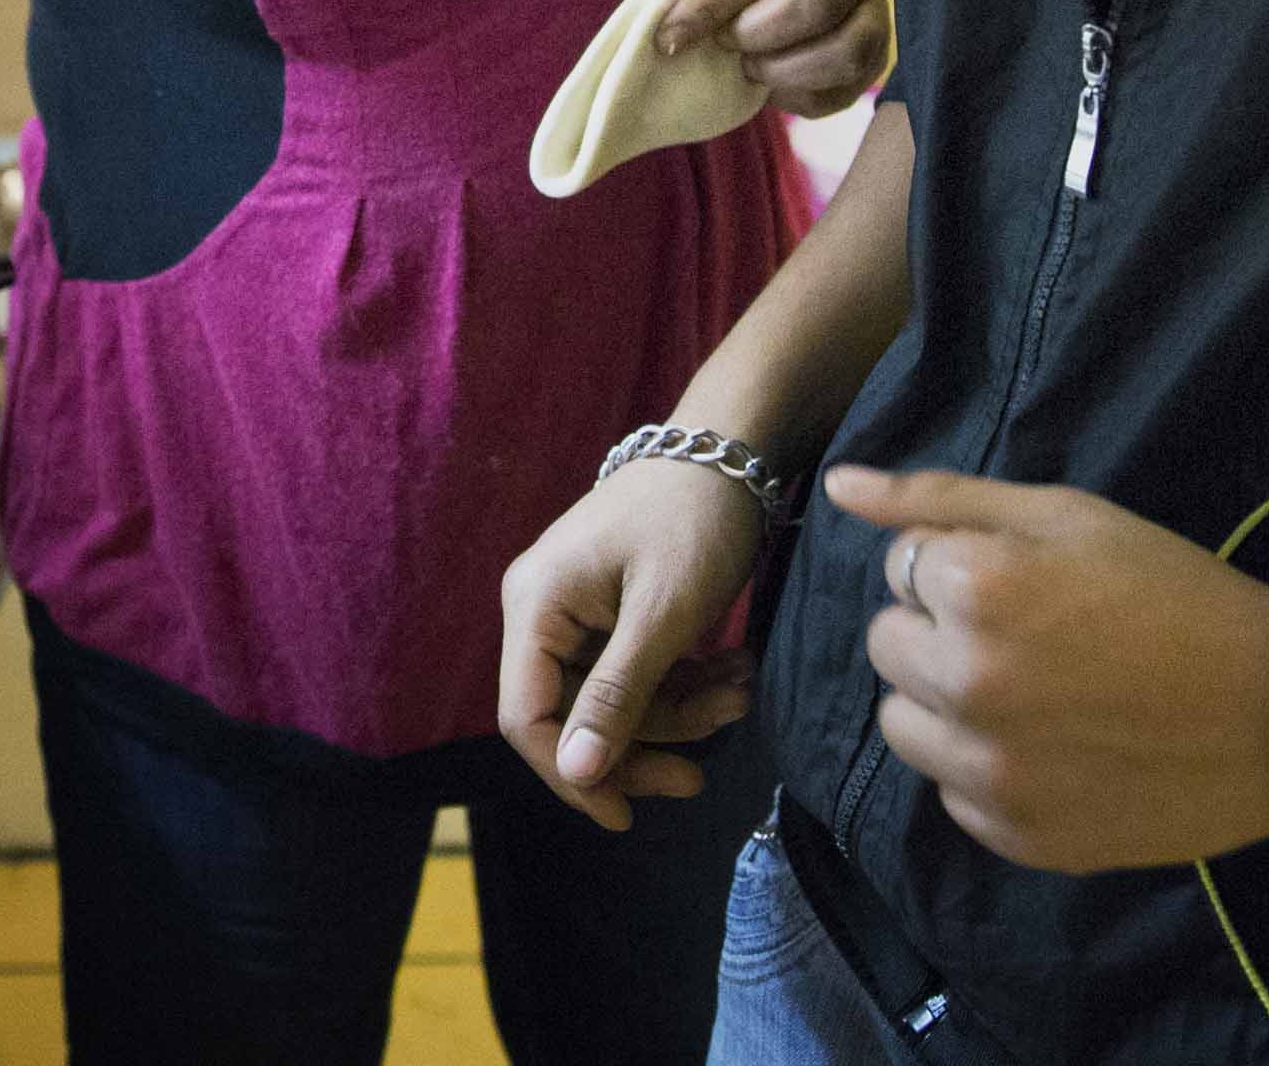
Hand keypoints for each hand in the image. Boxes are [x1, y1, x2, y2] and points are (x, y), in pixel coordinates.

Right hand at [496, 462, 767, 830]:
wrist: (727, 451)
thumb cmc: (691, 522)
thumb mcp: (663, 615)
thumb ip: (617, 696)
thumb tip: (574, 775)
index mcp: (535, 606)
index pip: (527, 716)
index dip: (571, 775)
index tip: (626, 818)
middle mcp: (542, 612)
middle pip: (574, 716)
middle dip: (644, 744)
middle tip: (703, 774)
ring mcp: (577, 613)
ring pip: (615, 701)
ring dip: (680, 712)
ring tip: (742, 692)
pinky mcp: (612, 613)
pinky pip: (637, 673)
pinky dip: (686, 684)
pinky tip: (735, 674)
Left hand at [658, 0, 887, 118]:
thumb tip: (667, 36)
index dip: (709, 9)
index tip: (670, 40)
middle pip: (814, 3)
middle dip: (755, 35)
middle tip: (726, 42)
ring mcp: (875, 11)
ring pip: (842, 53)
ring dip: (782, 71)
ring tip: (751, 65)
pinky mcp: (879, 56)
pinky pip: (845, 91)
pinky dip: (799, 97)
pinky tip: (773, 83)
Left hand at [826, 464, 1268, 870]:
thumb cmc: (1171, 593)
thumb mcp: (1064, 516)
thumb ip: (939, 499)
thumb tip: (839, 486)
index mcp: (973, 593)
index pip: (900, 568)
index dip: (959, 567)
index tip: (1027, 583)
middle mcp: (966, 685)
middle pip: (887, 646)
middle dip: (938, 633)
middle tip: (1028, 635)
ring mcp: (989, 771)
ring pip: (904, 726)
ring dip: (946, 705)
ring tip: (1033, 693)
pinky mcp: (1017, 835)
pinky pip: (952, 794)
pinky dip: (986, 771)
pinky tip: (1055, 748)